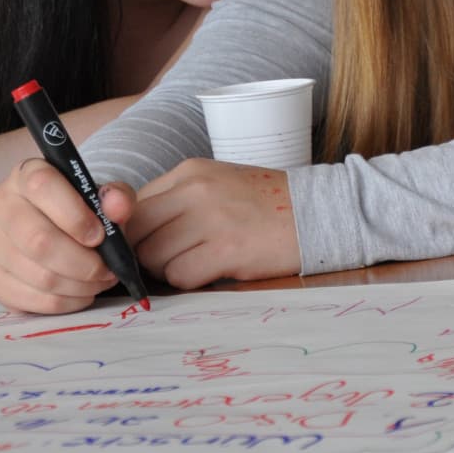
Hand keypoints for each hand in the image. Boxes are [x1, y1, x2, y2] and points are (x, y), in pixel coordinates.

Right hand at [0, 159, 136, 314]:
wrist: (60, 228)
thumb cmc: (83, 209)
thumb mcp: (105, 196)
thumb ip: (117, 198)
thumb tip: (117, 208)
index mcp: (26, 174)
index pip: (42, 186)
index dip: (75, 215)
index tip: (100, 236)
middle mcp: (1, 205)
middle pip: (39, 241)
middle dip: (83, 263)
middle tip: (107, 270)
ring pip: (38, 275)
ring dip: (79, 286)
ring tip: (99, 281)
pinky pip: (30, 300)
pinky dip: (64, 303)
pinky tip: (81, 294)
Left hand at [126, 160, 300, 290]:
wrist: (319, 210)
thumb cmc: (266, 204)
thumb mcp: (217, 184)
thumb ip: (176, 201)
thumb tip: (134, 235)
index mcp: (190, 171)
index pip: (134, 205)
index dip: (135, 232)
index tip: (147, 244)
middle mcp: (195, 190)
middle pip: (137, 234)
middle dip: (147, 254)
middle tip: (175, 258)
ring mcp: (211, 219)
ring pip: (154, 258)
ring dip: (171, 269)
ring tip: (202, 261)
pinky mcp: (227, 250)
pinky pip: (180, 276)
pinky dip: (191, 280)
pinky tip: (215, 270)